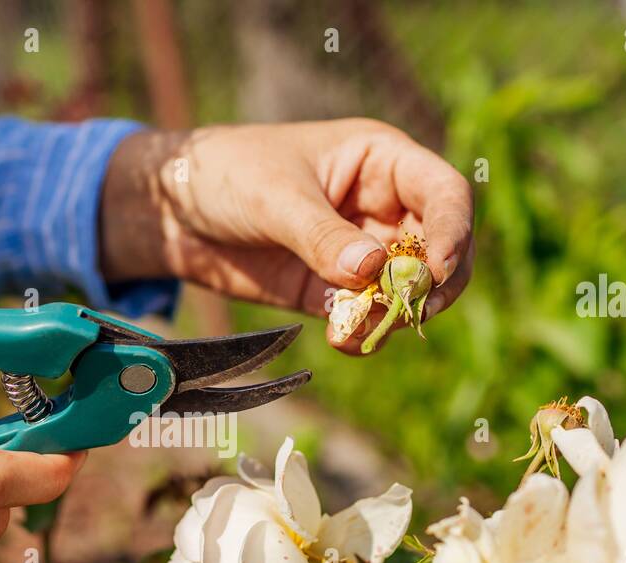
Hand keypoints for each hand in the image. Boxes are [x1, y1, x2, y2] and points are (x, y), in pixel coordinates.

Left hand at [100, 119, 474, 352]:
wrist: (171, 212)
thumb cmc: (226, 174)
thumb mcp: (274, 197)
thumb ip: (322, 235)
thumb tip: (371, 270)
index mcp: (381, 160)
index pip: (444, 193)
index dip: (454, 230)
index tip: (441, 269)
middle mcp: (381, 206)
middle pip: (439, 249)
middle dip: (432, 285)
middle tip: (412, 311)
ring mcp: (359, 252)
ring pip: (406, 291)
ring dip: (395, 316)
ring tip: (360, 329)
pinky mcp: (331, 290)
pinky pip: (364, 316)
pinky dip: (362, 332)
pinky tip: (342, 339)